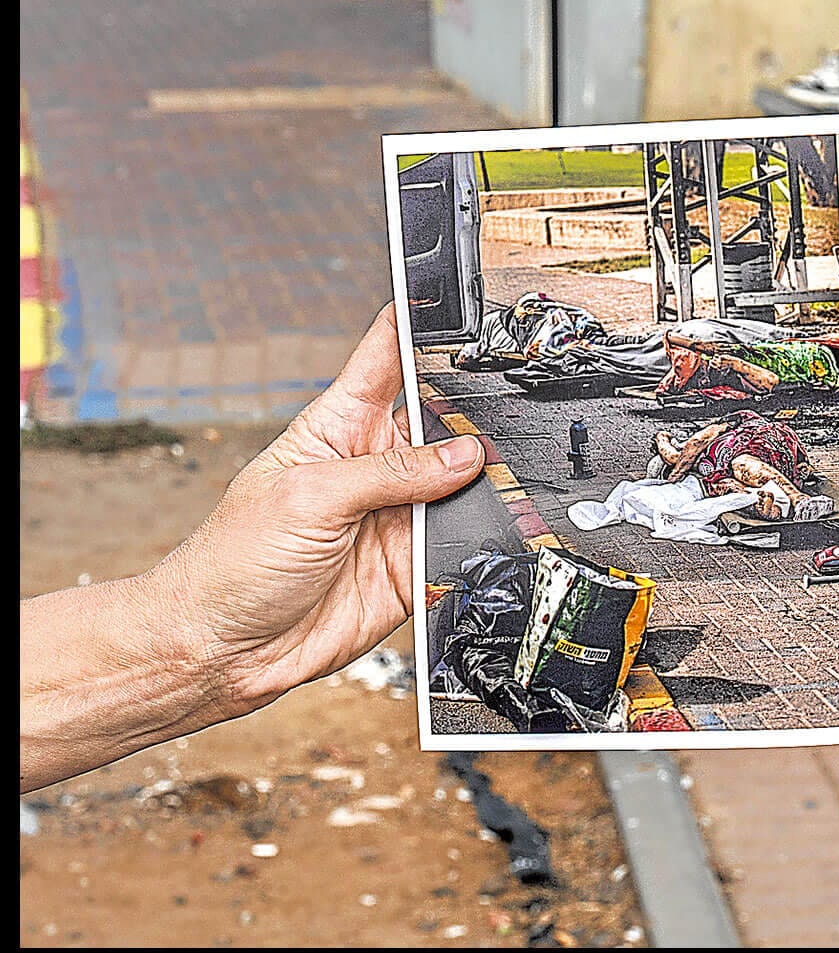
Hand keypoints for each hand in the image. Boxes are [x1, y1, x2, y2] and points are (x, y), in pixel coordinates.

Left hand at [148, 303, 485, 712]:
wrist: (221, 649)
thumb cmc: (233, 562)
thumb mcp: (308, 496)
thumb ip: (390, 472)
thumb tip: (464, 455)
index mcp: (339, 425)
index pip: (388, 355)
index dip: (422, 323)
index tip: (462, 302)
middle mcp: (375, 465)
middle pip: (443, 418)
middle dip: (475, 411)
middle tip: (501, 413)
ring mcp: (398, 514)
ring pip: (465, 482)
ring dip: (486, 480)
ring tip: (502, 476)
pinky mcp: (414, 565)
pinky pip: (464, 544)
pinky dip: (484, 538)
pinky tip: (494, 528)